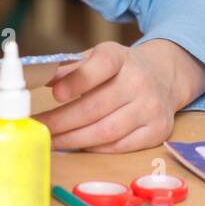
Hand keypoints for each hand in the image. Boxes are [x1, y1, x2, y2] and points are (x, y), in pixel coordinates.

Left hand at [35, 40, 204, 152]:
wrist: (164, 77)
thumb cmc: (121, 69)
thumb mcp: (97, 57)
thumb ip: (71, 68)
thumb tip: (41, 78)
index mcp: (121, 57)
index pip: (101, 66)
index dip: (77, 81)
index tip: (55, 95)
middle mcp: (140, 81)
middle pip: (96, 107)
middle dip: (62, 121)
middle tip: (40, 128)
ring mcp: (151, 107)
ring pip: (106, 131)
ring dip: (74, 140)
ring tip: (53, 140)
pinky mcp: (158, 131)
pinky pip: (119, 146)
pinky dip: (95, 148)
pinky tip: (78, 145)